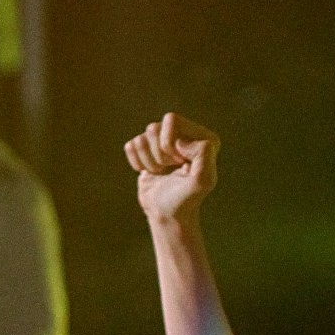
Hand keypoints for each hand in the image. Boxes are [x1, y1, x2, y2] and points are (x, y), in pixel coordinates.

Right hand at [124, 110, 220, 226]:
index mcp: (202, 136)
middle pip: (154, 128)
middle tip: (170, 170)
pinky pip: (131, 145)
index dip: (170, 145)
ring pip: (142, 137)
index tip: (180, 164)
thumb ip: (203, 155)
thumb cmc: (186, 199)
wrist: (168, 215)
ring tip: (162, 173)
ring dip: (150, 161)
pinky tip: (151, 173)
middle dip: (159, 154)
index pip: (171, 120)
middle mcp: (183, 133)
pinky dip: (138, 163)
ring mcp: (163, 140)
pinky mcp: (146, 148)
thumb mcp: (202, 180)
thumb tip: (180, 140)